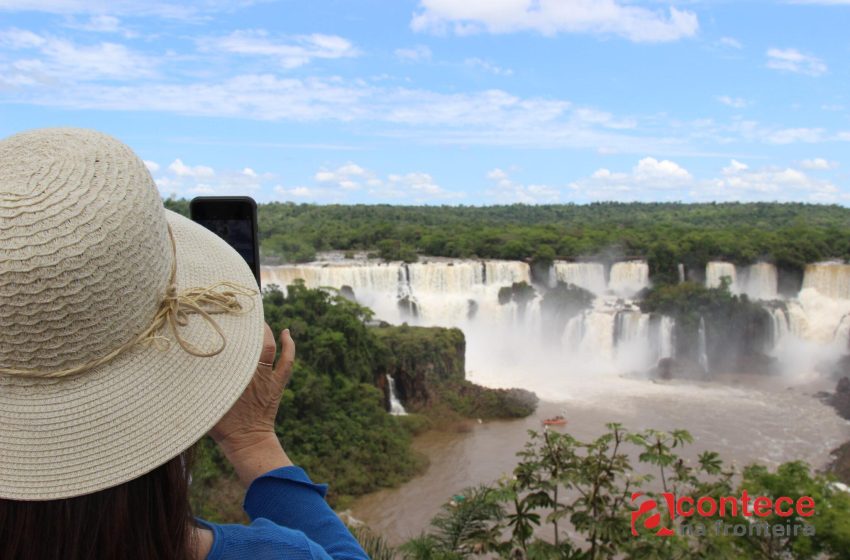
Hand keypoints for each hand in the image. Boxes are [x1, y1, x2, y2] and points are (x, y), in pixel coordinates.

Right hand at [209, 323, 294, 484]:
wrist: (247, 442)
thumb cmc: (221, 426)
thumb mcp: (204, 406)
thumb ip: (194, 390)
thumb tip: (169, 376)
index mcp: (234, 378)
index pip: (234, 349)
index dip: (231, 333)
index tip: (222, 319)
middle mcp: (251, 373)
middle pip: (251, 344)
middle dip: (247, 328)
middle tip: (239, 315)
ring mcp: (267, 377)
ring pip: (269, 349)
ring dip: (267, 333)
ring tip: (258, 322)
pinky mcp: (278, 383)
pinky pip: (287, 361)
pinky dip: (289, 345)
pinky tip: (286, 332)